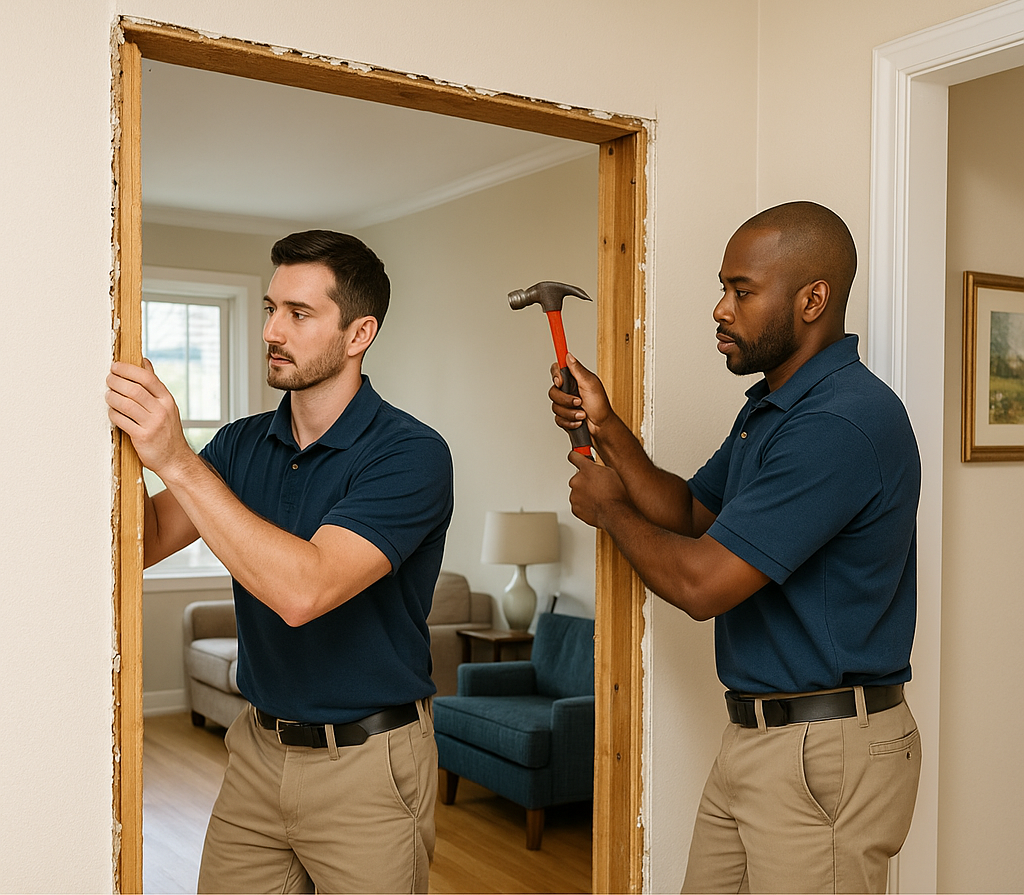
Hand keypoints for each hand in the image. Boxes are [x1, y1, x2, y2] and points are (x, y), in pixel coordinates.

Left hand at [106, 359, 191, 475]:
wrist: (175, 459)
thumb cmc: (167, 431)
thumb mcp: (166, 405)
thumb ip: (154, 385)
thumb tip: (144, 362)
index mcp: (167, 400)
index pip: (147, 378)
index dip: (128, 370)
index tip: (116, 366)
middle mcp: (162, 410)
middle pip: (135, 389)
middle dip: (117, 381)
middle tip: (108, 379)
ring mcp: (153, 424)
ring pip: (126, 404)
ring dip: (112, 397)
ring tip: (108, 394)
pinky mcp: (142, 437)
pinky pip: (122, 421)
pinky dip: (113, 414)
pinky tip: (112, 412)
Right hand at [548, 353, 613, 438]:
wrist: (601, 427)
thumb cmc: (600, 406)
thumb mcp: (590, 384)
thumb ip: (577, 369)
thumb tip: (569, 356)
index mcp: (574, 379)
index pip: (557, 370)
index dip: (555, 375)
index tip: (560, 382)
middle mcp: (568, 390)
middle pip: (553, 391)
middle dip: (566, 400)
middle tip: (578, 401)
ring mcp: (565, 404)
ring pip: (555, 407)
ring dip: (570, 412)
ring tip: (582, 414)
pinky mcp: (564, 416)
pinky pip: (558, 418)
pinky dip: (569, 421)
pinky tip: (578, 420)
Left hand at [565, 449, 628, 528]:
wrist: (616, 513)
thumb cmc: (617, 494)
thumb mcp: (612, 472)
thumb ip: (599, 468)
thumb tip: (595, 468)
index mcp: (587, 469)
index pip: (574, 456)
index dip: (576, 457)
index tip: (575, 458)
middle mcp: (577, 480)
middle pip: (577, 478)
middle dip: (585, 482)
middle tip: (598, 487)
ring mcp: (574, 495)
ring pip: (578, 492)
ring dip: (585, 494)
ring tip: (599, 498)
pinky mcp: (575, 508)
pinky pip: (578, 504)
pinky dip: (584, 505)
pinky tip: (596, 505)